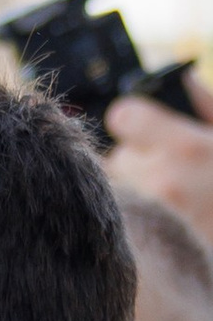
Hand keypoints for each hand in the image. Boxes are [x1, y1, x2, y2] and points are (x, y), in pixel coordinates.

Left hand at [104, 84, 212, 237]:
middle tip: (167, 163)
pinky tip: (168, 211)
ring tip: (171, 189)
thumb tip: (185, 80)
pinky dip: (139, 211)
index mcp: (187, 147)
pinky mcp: (151, 240)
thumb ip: (209, 104)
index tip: (142, 122)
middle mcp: (163, 181)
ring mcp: (154, 216)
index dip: (132, 117)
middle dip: (137, 156)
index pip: (122, 118)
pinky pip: (128, 218)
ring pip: (119, 190)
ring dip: (136, 186)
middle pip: (117, 156)